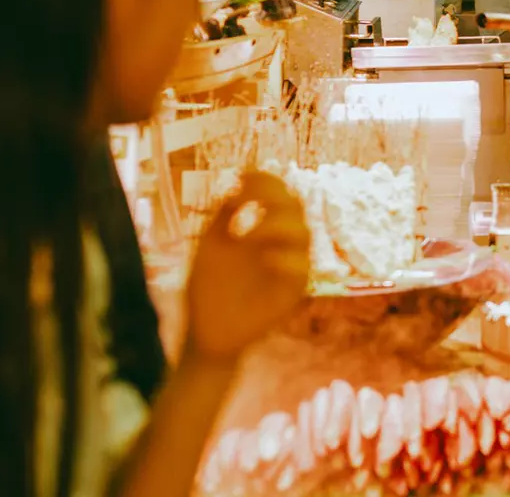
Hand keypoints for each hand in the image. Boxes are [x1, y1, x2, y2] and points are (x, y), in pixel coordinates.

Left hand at [183, 172, 309, 365]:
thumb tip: (234, 186)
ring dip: (275, 224)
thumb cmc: (208, 289)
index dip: (263, 179)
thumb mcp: (209, 246)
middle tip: (245, 202)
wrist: (206, 332)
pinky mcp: (292, 291)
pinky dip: (286, 258)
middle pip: (295, 205)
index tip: (241, 177)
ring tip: (246, 234)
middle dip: (272, 196)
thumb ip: (222, 217)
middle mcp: (279, 242)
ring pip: (303, 232)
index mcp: (260, 226)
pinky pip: (302, 268)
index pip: (276, 192)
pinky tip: (265, 260)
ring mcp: (288, 265)